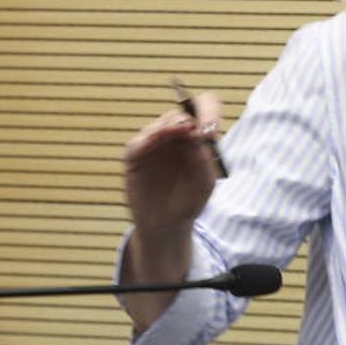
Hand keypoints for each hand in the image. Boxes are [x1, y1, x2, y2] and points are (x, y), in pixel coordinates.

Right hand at [120, 95, 223, 330]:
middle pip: (181, 112)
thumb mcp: (206, 188)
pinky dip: (145, 141)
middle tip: (193, 131)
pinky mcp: (133, 160)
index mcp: (196, 142)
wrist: (165, 236)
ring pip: (159, 125)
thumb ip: (208, 162)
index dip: (207, 108)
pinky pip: (136, 144)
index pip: (203, 108)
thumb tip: (210, 138)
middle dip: (188, 119)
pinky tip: (153, 144)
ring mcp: (152, 148)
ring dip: (168, 129)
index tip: (212, 124)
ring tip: (176, 138)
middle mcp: (174, 140)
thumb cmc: (189, 210)